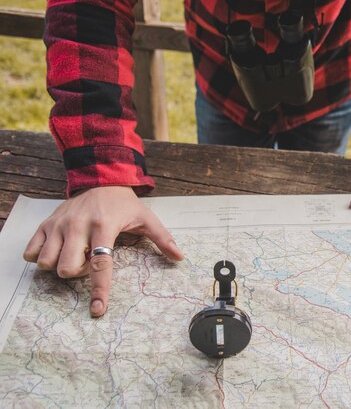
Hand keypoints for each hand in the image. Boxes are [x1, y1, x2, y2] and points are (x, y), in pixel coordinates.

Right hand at [22, 186, 183, 316]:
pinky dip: (41, 257)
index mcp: (105, 226)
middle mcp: (78, 225)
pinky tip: (58, 250)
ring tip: (75, 255)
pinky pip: (31, 251)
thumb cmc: (124, 204)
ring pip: (46, 262)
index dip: (99, 290)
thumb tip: (179, 257)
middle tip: (89, 262)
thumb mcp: (146, 218)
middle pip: (67, 267)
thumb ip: (162, 238)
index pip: (101, 264)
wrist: (101, 179)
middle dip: (77, 274)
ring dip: (59, 266)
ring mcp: (59, 224)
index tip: (98, 310)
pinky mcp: (46, 224)